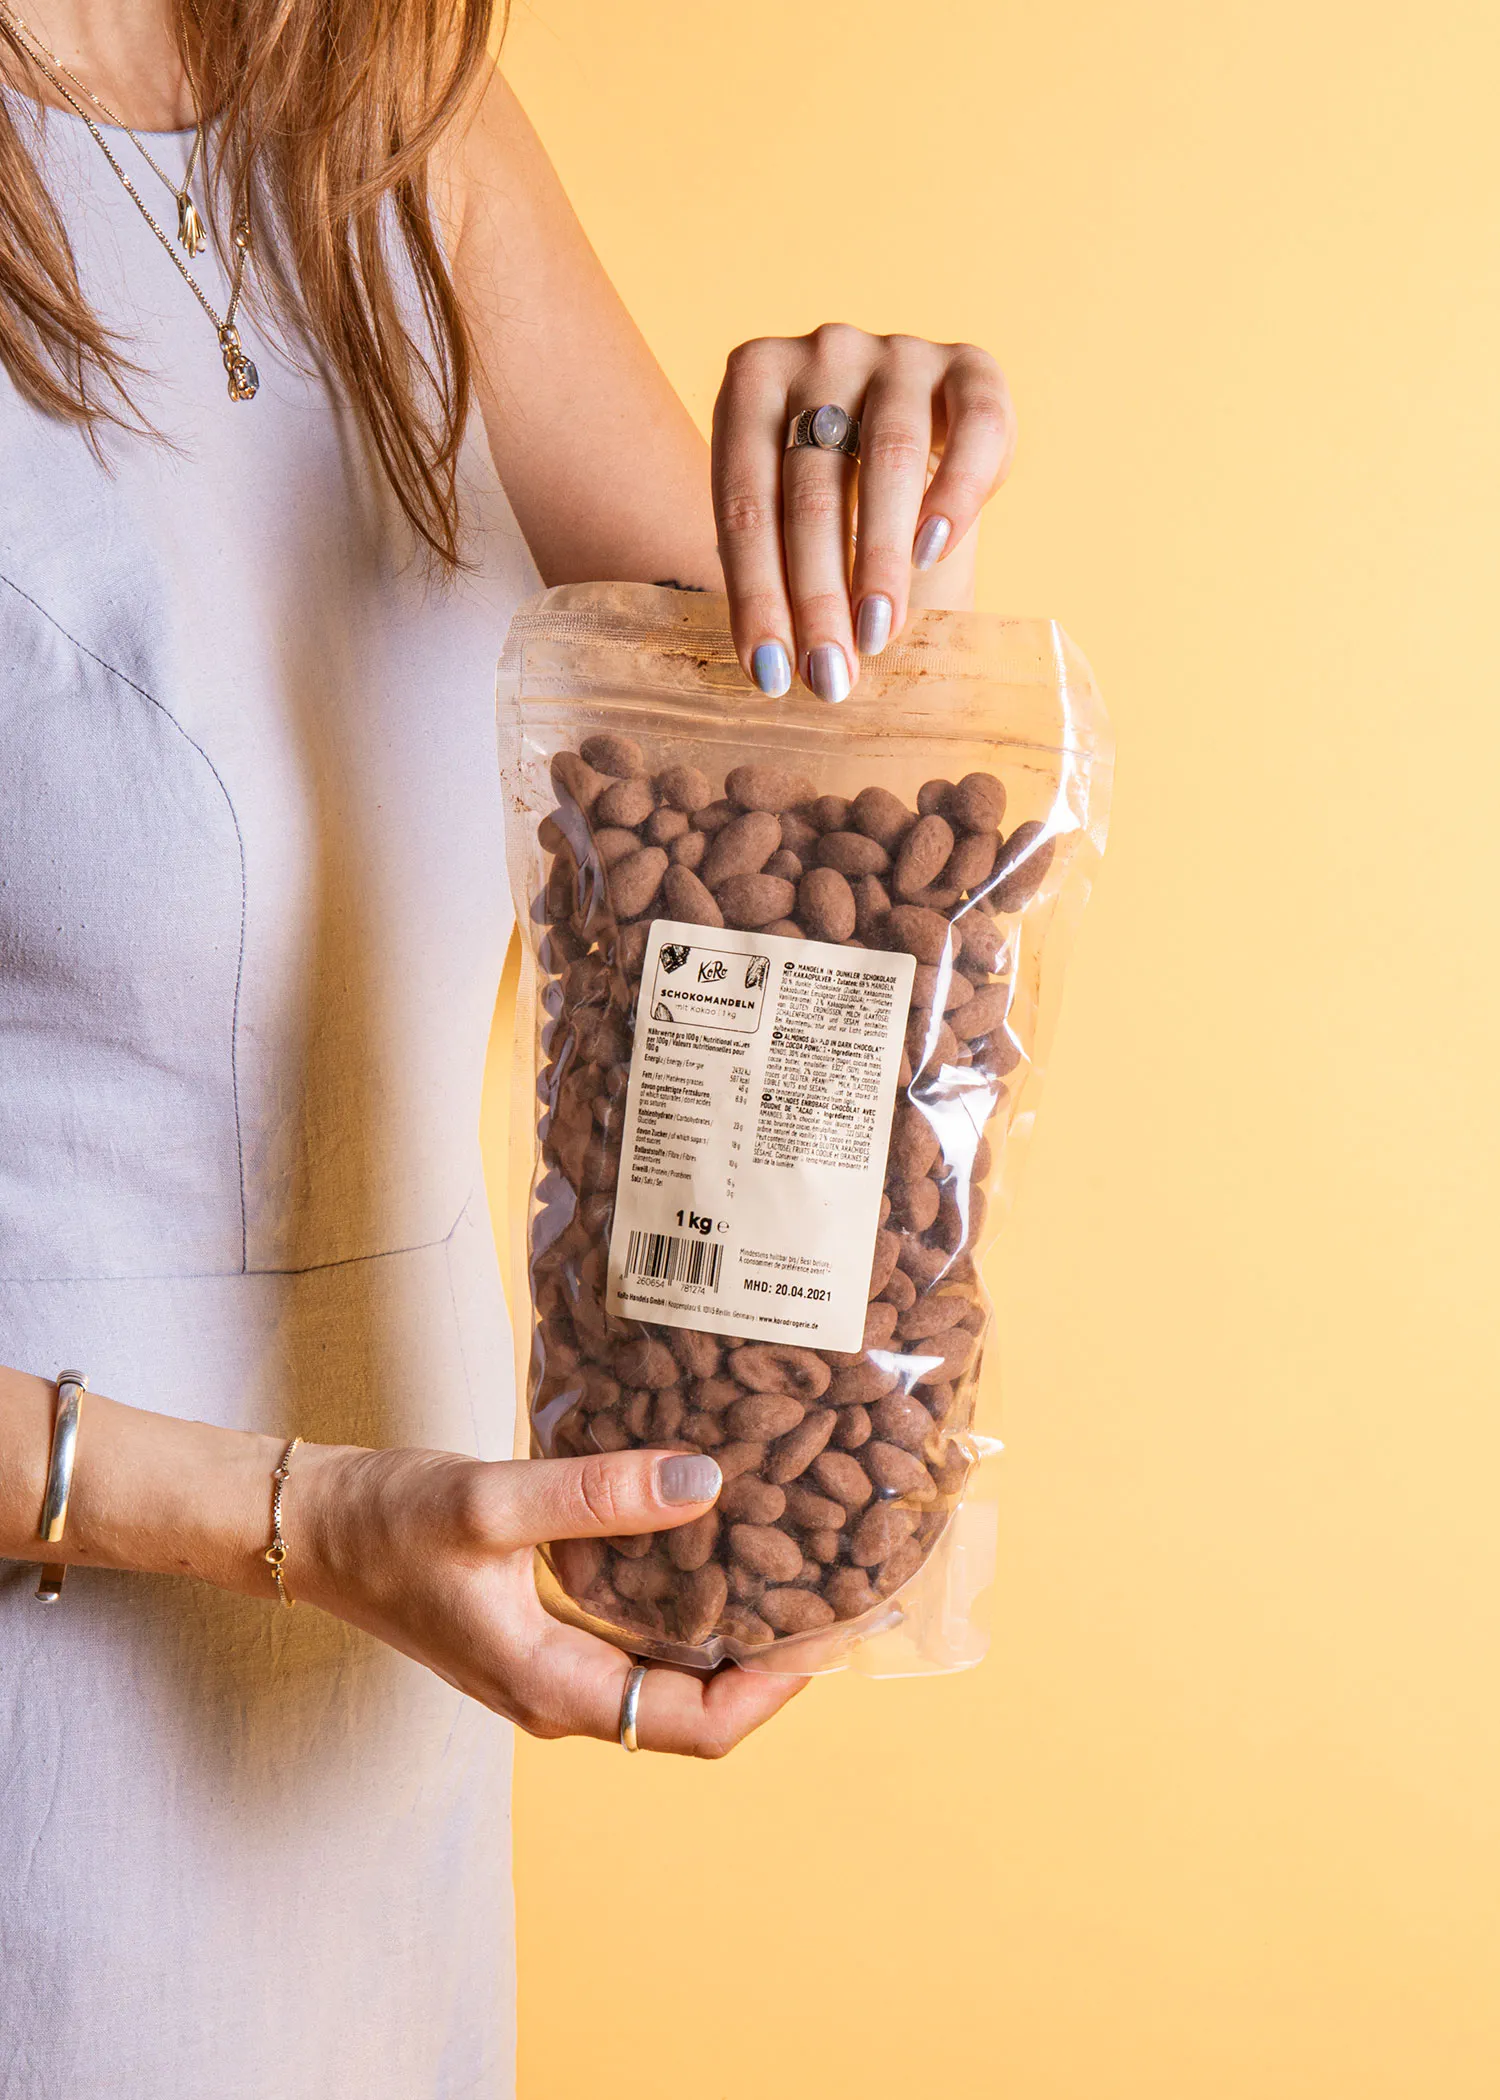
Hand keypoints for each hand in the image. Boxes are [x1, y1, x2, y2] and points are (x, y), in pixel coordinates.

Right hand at [291, 1443, 805, 1755]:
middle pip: (698, 1708)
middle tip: (835, 1586)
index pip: (697, 1725)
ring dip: (735, 1632)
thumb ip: (594, 1497)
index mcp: (554, 1687)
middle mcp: (563, 1692)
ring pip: (671, 1674)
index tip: (830, 1627)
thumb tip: (703, 1483)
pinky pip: (639, 1637)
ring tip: (794, 1563)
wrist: (313, 1527)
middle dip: (773, 1661)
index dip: (776, 1689)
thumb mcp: (490, 1502)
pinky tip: (712, 1541)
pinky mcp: (545, 1630)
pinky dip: (688, 1603)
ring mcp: (553, 1665)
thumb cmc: (386, 1523)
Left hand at [711, 323, 1015, 701]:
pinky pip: (975, 427)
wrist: (915, 432)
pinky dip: (955, 496)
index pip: (743, 502)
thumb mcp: (787, 515)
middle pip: (811, 488)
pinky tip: (933, 554)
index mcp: (751, 382)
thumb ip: (774, 562)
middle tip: (828, 676)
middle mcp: (820, 352)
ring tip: (878, 637)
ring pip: (888, 459)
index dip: (755, 595)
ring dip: (880, 560)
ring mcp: (896, 352)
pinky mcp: (970, 363)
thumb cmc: (835, 489)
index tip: (768, 674)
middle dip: (816, 596)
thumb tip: (771, 668)